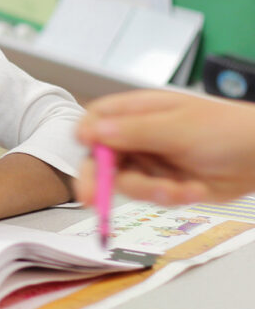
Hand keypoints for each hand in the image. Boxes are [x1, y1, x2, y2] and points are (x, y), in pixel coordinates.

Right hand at [76, 90, 254, 205]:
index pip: (96, 119)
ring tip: (179, 191)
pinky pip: (151, 197)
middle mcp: (138, 136)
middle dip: (99, 179)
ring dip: (150, 191)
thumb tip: (92, 131)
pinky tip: (194, 190)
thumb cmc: (227, 130)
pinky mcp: (164, 183)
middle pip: (101, 157)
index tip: (86, 150)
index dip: (86, 135)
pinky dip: (171, 198)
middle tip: (92, 200)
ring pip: (126, 183)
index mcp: (137, 111)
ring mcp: (150, 161)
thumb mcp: (178, 128)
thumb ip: (134, 131)